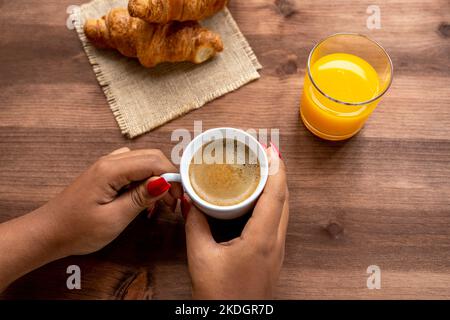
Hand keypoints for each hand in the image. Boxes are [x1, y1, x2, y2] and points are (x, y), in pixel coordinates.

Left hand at [35, 147, 182, 255]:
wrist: (48, 233)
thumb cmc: (78, 230)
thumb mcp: (114, 218)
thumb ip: (140, 198)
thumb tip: (164, 182)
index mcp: (112, 170)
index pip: (154, 162)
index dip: (172, 177)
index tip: (178, 199)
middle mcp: (110, 161)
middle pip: (151, 157)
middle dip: (167, 176)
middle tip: (171, 203)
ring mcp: (106, 165)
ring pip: (142, 161)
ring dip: (156, 178)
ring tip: (159, 204)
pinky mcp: (104, 174)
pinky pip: (131, 168)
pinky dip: (143, 179)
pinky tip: (143, 198)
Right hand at [184, 144, 288, 298]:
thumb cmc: (220, 296)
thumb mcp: (200, 257)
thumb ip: (195, 225)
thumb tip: (190, 200)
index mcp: (261, 240)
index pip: (275, 195)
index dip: (275, 168)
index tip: (269, 149)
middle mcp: (275, 243)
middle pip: (284, 199)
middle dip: (277, 173)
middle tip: (263, 153)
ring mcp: (277, 251)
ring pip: (283, 211)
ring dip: (276, 188)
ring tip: (261, 171)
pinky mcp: (272, 256)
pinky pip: (277, 222)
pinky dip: (271, 203)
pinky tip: (257, 200)